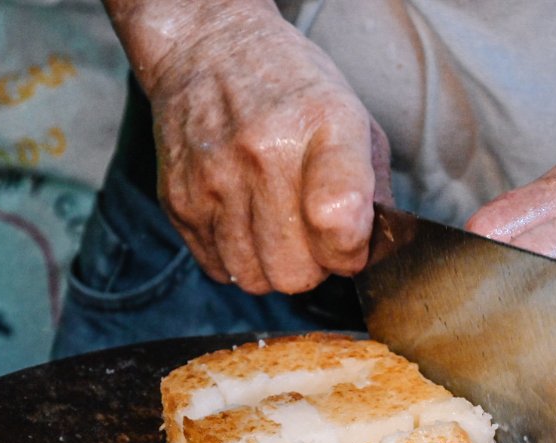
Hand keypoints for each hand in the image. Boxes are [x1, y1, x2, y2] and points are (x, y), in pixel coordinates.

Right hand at [108, 1, 390, 293]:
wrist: (209, 48)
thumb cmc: (291, 88)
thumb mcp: (352, 116)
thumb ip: (374, 188)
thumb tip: (376, 253)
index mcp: (322, 125)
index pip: (337, 221)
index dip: (349, 252)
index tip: (350, 244)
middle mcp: (264, 153)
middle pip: (295, 273)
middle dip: (311, 267)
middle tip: (310, 235)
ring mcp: (214, 179)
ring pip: (255, 280)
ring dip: (271, 266)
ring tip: (274, 225)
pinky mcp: (179, 200)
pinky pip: (218, 269)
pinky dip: (236, 258)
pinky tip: (243, 220)